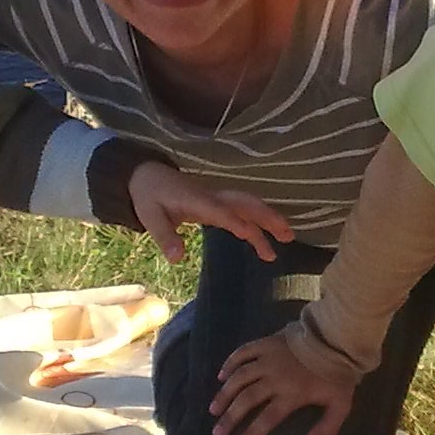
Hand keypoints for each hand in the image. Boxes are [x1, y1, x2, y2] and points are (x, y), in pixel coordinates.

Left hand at [128, 162, 293, 264]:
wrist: (147, 175)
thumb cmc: (149, 196)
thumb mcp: (150, 217)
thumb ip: (164, 237)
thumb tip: (177, 259)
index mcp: (197, 200)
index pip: (220, 210)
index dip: (234, 221)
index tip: (249, 235)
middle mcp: (212, 197)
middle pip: (244, 203)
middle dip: (267, 217)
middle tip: (287, 236)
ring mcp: (217, 199)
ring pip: (248, 206)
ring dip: (268, 219)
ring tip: (287, 238)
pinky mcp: (217, 204)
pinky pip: (242, 211)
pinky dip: (256, 223)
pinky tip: (263, 241)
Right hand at [211, 332, 358, 434]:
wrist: (336, 337)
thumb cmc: (338, 374)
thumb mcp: (341, 404)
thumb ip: (328, 427)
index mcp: (291, 394)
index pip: (266, 419)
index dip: (251, 434)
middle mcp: (274, 378)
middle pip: (246, 400)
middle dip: (230, 418)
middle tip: (217, 433)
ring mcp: (268, 359)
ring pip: (239, 378)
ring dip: (224, 394)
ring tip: (214, 409)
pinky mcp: (266, 343)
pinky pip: (243, 353)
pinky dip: (230, 363)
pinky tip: (221, 375)